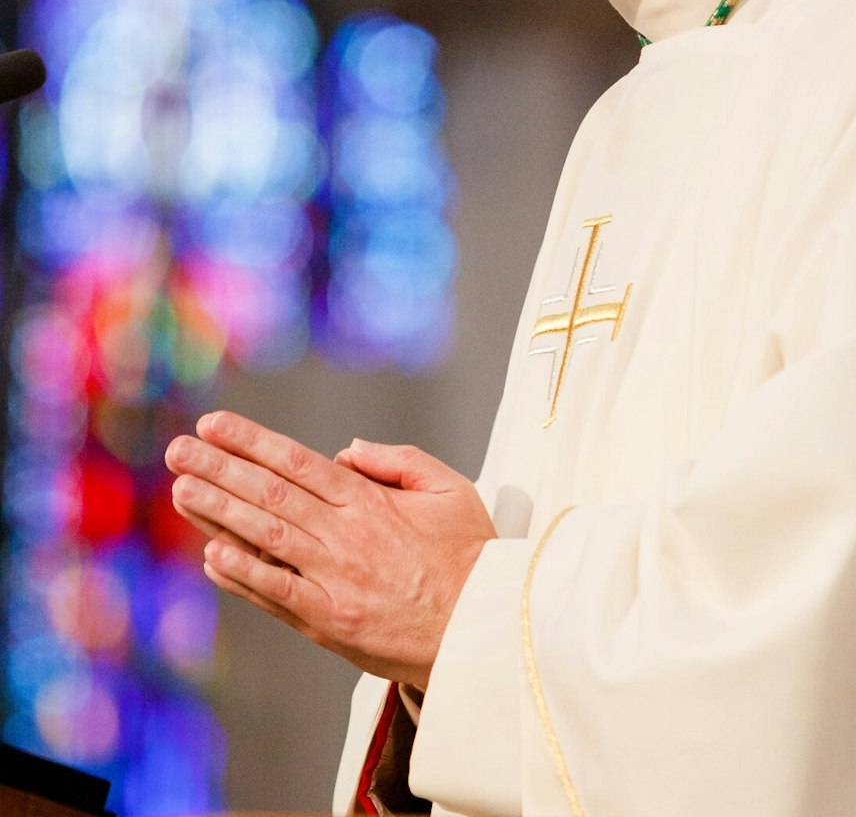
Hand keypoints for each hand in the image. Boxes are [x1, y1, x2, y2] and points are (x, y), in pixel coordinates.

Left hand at [164, 411, 495, 689]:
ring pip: (264, 537)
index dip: (250, 440)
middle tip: (178, 449)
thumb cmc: (469, 555)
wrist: (480, 628)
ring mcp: (332, 581)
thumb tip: (345, 451)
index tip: (214, 423)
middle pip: (269, 493)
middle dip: (218, 468)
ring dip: (217, 512)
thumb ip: (397, 461)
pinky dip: (241, 574)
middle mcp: (343, 536)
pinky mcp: (328, 621)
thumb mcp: (449, 488)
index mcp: (369, 501)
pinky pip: (275, 593)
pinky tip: (211, 554)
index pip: (296, 461)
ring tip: (181, 490)